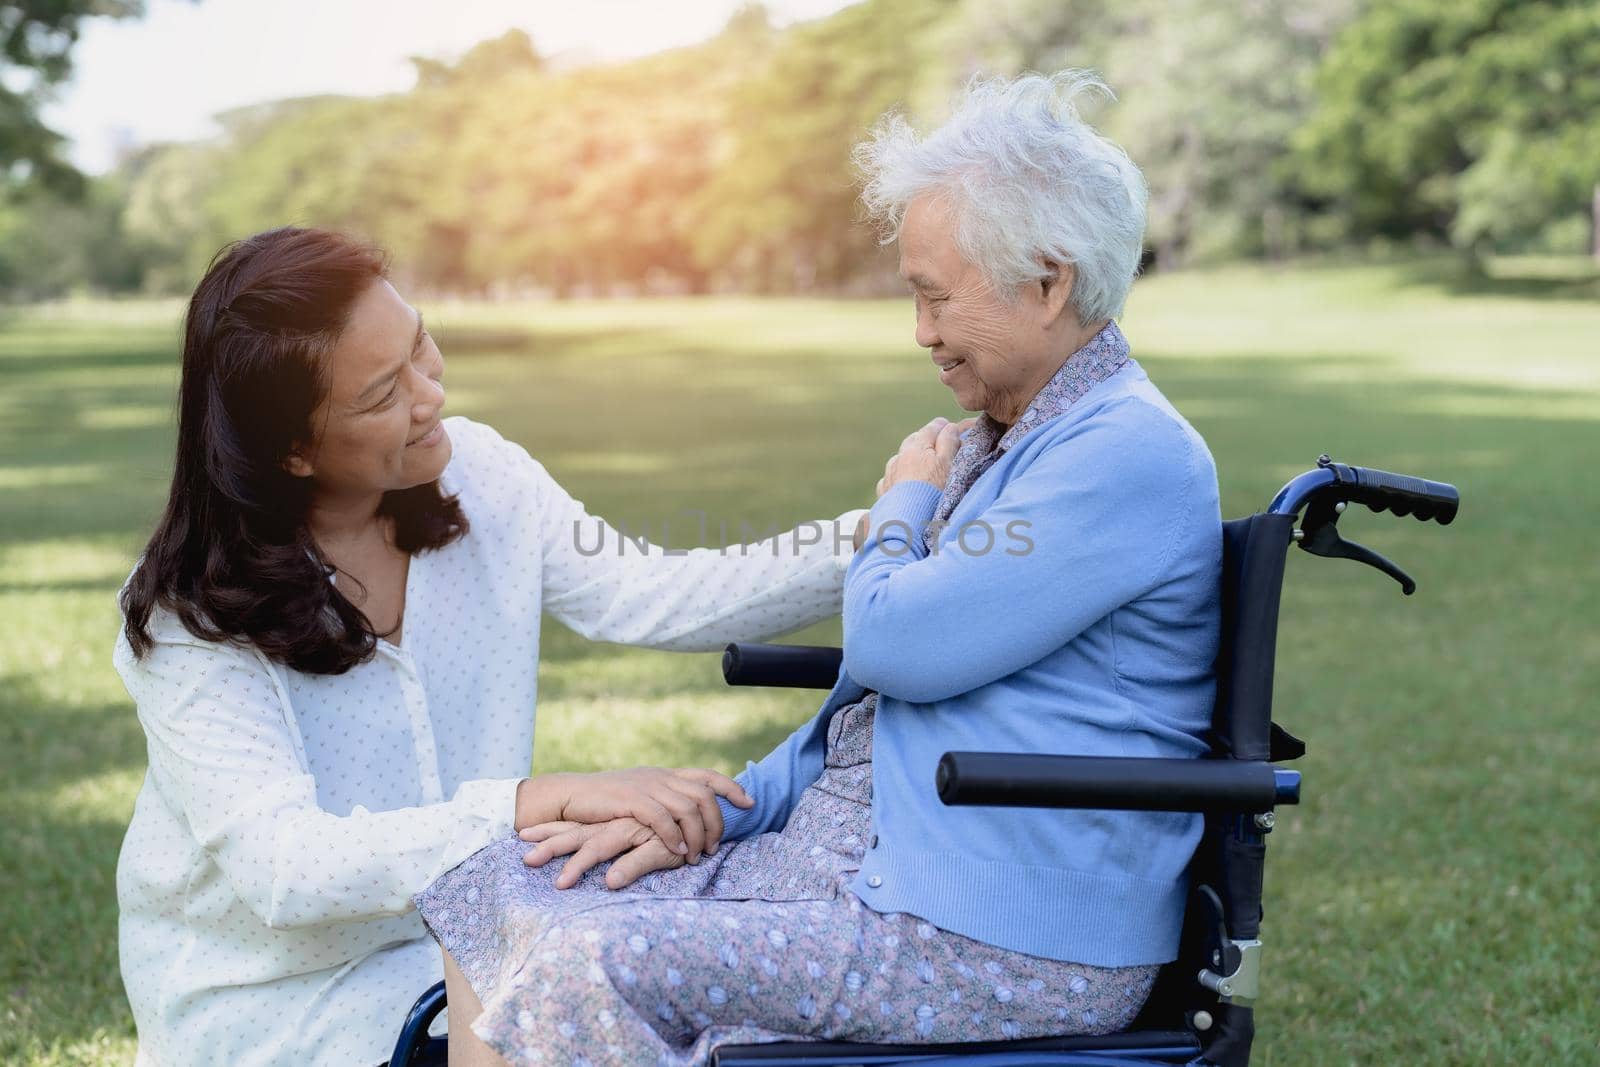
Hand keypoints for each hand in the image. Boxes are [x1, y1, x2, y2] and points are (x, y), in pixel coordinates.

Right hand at [519, 767, 751, 860]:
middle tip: (715, 848)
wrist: (570, 796)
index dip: (732, 788)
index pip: (708, 776)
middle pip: (704, 795)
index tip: (750, 803)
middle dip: (717, 822)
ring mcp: (647, 786)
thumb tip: (688, 816)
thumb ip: (663, 801)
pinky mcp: (631, 800)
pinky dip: (674, 836)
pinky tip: (678, 850)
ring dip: (698, 835)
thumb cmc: (605, 804)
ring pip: (688, 808)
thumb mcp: (639, 796)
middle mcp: (660, 777)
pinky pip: (663, 818)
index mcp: (665, 775)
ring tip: (697, 856)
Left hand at [520, 817, 687, 889]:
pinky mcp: (660, 844)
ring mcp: (638, 832)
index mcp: (610, 825)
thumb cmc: (671, 835)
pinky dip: (626, 869)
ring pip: (602, 846)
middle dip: (550, 847)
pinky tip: (610, 882)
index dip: (548, 832)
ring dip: (579, 865)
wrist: (705, 813)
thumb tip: (604, 875)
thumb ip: (623, 858)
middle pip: (578, 835)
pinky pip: (641, 858)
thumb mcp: (640, 846)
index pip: (573, 828)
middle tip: (525, 859)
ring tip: (560, 885)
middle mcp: (620, 825)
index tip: (521, 838)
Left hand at [875, 417, 973, 498]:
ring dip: (910, 457)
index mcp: (917, 447)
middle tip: (937, 444)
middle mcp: (900, 457)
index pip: (932, 428)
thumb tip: (949, 426)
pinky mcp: (884, 492)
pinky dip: (898, 476)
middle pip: (913, 440)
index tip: (949, 427)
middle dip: (925, 439)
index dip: (943, 427)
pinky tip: (904, 484)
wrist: (908, 521)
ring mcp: (889, 475)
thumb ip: (949, 442)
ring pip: (900, 458)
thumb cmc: (933, 492)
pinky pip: (891, 478)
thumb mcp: (948, 464)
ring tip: (921, 465)